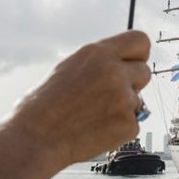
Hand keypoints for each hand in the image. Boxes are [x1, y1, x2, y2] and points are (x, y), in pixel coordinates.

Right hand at [11, 30, 150, 166]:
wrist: (34, 138)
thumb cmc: (45, 104)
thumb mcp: (70, 67)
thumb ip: (100, 62)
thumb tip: (125, 64)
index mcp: (98, 53)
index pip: (140, 40)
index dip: (138, 54)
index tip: (132, 64)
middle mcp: (114, 71)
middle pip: (144, 72)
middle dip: (133, 84)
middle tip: (109, 96)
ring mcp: (123, 98)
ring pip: (138, 100)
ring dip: (123, 108)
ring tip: (93, 116)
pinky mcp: (128, 124)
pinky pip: (134, 123)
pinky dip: (119, 129)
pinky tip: (95, 130)